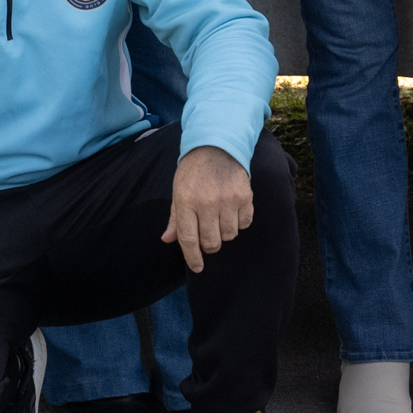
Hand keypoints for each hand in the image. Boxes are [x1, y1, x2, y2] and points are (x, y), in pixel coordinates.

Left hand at [159, 144, 254, 271]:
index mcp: (186, 200)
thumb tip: (168, 239)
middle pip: (211, 242)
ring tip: (219, 217)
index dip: (193, 257)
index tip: (197, 267)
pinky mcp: (245, 196)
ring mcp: (228, 199)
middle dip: (209, 245)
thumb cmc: (194, 171)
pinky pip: (244, 224)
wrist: (217, 146)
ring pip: (229, 235)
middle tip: (207, 235)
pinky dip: (238, 222)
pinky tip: (232, 210)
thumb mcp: (178, 191)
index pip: (189, 238)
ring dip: (224, 232)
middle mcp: (207, 202)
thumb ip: (175, 218)